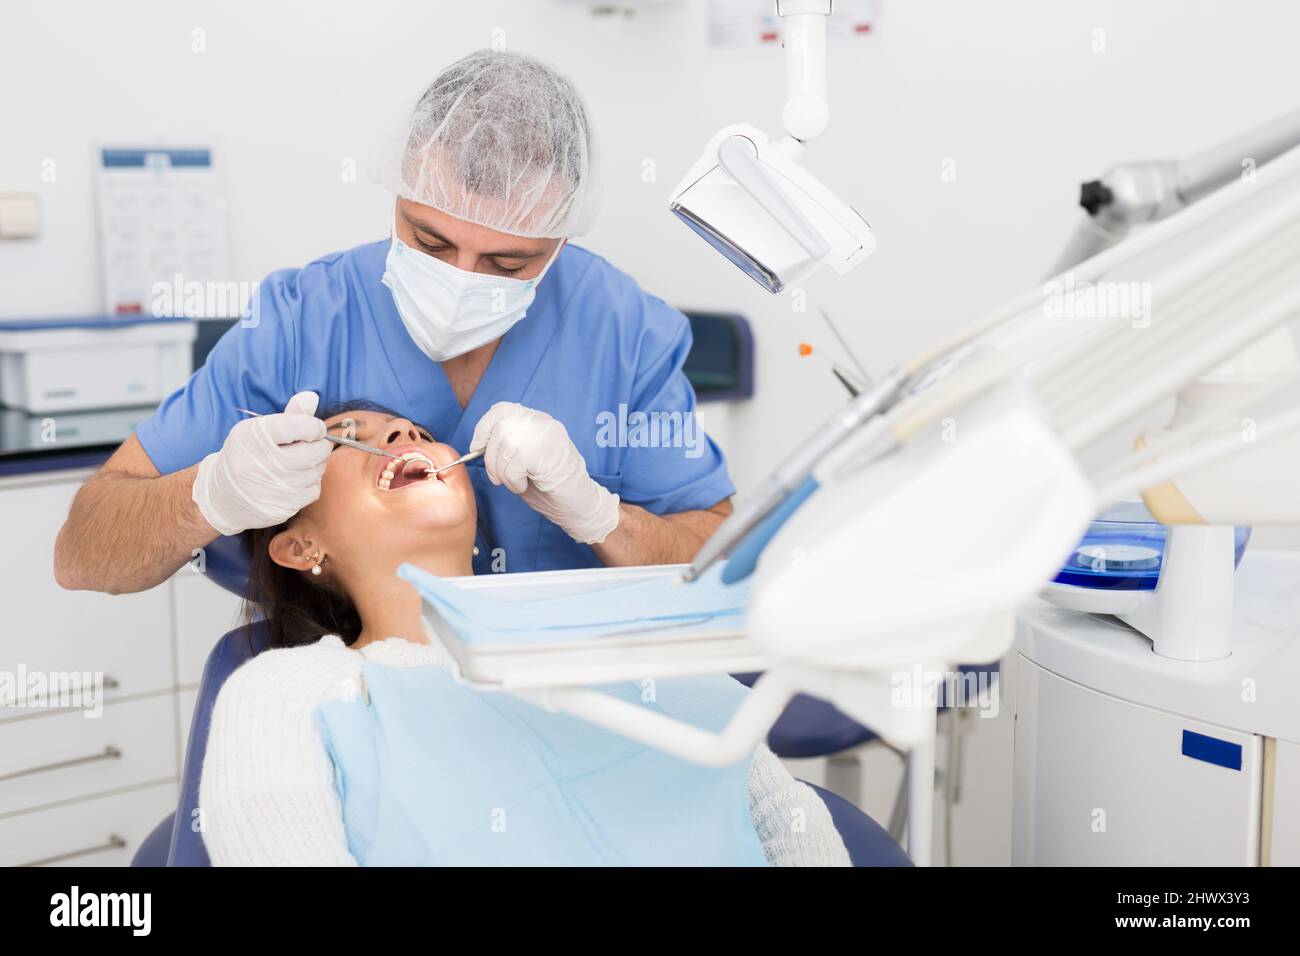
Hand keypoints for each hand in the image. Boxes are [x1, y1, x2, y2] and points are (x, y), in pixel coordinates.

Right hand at [192, 391, 330, 535]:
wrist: (221, 495)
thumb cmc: (246, 455)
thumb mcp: (258, 430)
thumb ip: (289, 415)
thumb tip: (312, 397)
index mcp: (253, 437)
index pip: (301, 426)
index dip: (314, 426)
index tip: (312, 428)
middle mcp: (261, 463)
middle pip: (315, 451)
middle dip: (319, 445)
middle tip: (310, 444)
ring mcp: (271, 488)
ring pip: (317, 470)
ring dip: (315, 464)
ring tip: (297, 462)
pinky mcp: (281, 507)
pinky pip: (313, 490)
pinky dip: (309, 482)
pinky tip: (294, 479)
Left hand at [470, 402, 619, 544]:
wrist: (580, 503)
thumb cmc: (550, 485)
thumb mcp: (524, 457)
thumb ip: (507, 444)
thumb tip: (479, 445)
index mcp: (537, 420)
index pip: (502, 410)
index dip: (484, 428)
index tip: (477, 447)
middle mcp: (542, 422)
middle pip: (499, 429)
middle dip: (491, 458)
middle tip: (498, 478)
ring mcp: (547, 435)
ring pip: (504, 447)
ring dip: (503, 473)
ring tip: (517, 483)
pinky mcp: (547, 452)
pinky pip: (513, 465)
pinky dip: (513, 481)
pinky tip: (524, 485)